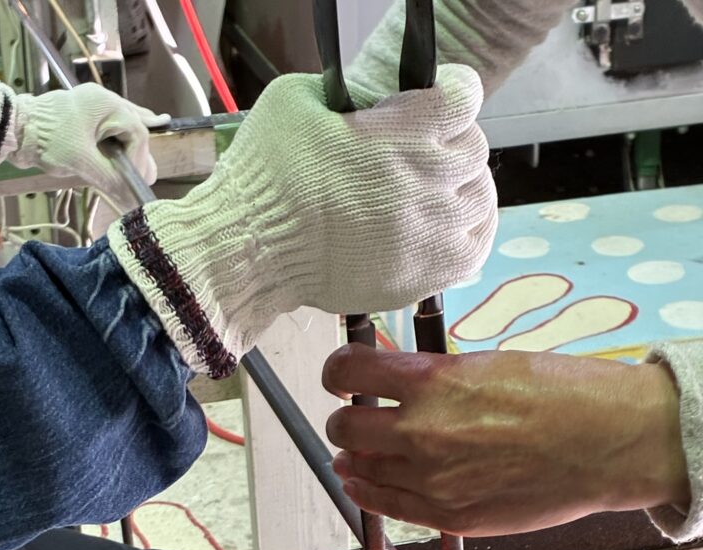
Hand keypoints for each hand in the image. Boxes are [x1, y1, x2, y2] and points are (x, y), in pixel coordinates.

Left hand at [9, 84, 169, 208]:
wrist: (12, 130)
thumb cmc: (46, 140)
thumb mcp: (82, 163)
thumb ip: (110, 180)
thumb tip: (131, 200)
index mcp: (105, 104)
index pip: (137, 133)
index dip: (140, 160)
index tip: (134, 180)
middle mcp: (102, 100)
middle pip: (134, 127)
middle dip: (141, 153)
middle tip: (147, 177)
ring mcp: (92, 106)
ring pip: (124, 124)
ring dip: (135, 142)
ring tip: (150, 157)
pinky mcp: (83, 116)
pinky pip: (111, 123)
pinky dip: (123, 132)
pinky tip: (144, 122)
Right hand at [108, 67, 496, 376]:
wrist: (253, 252)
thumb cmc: (267, 176)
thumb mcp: (295, 101)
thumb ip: (346, 89)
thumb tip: (371, 98)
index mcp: (401, 132)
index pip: (463, 97)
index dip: (451, 93)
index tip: (438, 99)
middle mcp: (425, 182)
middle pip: (473, 149)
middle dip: (451, 143)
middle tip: (422, 152)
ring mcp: (429, 234)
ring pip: (481, 199)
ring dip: (462, 189)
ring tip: (434, 191)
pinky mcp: (423, 276)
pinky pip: (475, 249)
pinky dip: (468, 232)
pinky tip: (446, 226)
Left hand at [323, 345, 689, 535]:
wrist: (609, 444)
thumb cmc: (563, 396)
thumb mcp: (489, 364)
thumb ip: (435, 377)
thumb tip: (395, 378)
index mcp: (434, 382)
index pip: (349, 371)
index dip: (338, 371)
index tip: (340, 374)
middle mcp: (422, 431)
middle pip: (344, 426)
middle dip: (344, 419)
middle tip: (354, 417)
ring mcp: (433, 479)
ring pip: (359, 469)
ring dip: (352, 457)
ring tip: (353, 453)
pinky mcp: (448, 515)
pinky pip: (385, 505)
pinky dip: (367, 491)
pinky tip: (363, 483)